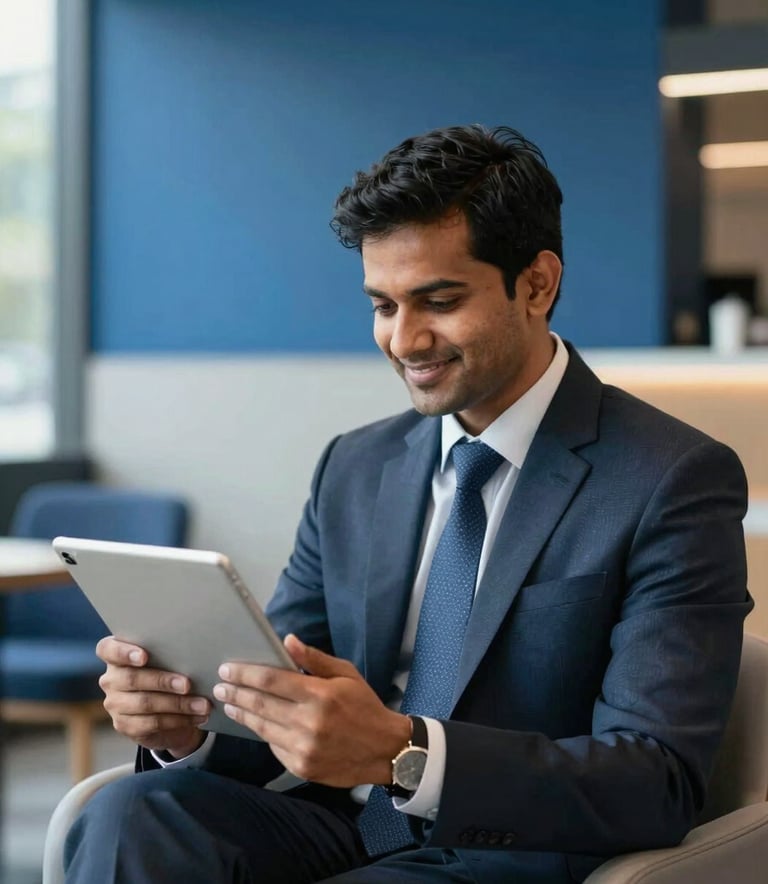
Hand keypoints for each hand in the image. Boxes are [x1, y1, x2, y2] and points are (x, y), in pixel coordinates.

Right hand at [97, 636, 211, 757]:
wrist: (167, 708)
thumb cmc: (169, 671)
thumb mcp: (167, 659)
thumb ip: (170, 652)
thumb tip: (193, 648)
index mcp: (116, 656)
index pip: (107, 649)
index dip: (123, 652)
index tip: (143, 656)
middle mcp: (110, 679)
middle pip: (132, 679)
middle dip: (163, 681)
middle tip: (187, 684)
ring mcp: (115, 704)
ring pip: (145, 703)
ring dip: (178, 704)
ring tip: (202, 704)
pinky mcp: (125, 725)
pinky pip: (152, 723)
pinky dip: (178, 720)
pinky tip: (197, 717)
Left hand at [214, 634, 410, 786]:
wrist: (384, 750)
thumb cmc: (364, 707)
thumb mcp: (346, 674)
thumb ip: (315, 659)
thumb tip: (288, 640)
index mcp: (320, 695)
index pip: (271, 680)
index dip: (245, 673)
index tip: (228, 668)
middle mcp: (309, 722)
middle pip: (260, 704)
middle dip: (236, 692)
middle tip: (220, 685)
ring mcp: (303, 748)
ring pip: (262, 727)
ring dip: (242, 713)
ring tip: (229, 703)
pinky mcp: (301, 767)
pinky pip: (273, 746)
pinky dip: (262, 733)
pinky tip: (253, 722)